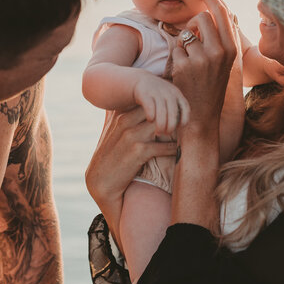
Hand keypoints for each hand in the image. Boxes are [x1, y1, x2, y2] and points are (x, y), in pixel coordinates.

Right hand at [86, 108, 178, 233]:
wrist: (101, 181)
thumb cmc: (111, 156)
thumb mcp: (115, 133)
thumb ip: (128, 121)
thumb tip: (146, 113)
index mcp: (120, 116)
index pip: (146, 102)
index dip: (161, 106)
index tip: (172, 112)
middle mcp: (125, 122)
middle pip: (156, 110)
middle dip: (171, 115)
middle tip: (182, 122)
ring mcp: (131, 136)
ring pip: (162, 125)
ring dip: (175, 130)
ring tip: (183, 135)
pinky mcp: (138, 151)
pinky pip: (164, 146)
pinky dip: (173, 149)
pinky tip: (178, 151)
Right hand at [132, 75, 189, 135]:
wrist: (141, 80)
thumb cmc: (158, 96)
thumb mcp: (170, 98)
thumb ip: (177, 109)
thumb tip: (181, 128)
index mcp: (177, 93)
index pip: (185, 107)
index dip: (184, 119)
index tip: (179, 127)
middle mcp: (168, 92)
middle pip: (173, 111)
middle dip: (171, 125)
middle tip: (167, 133)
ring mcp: (156, 92)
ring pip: (162, 111)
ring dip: (161, 124)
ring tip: (159, 132)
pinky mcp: (144, 93)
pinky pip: (150, 106)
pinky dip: (151, 115)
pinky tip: (150, 120)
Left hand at [170, 0, 238, 136]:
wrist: (202, 116)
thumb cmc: (213, 87)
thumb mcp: (226, 63)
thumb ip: (224, 38)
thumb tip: (222, 11)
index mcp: (232, 49)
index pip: (223, 13)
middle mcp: (219, 51)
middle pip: (202, 17)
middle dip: (194, 23)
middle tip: (193, 35)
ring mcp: (202, 59)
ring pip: (186, 33)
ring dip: (184, 43)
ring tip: (190, 61)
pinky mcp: (184, 65)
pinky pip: (176, 47)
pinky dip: (177, 56)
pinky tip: (183, 71)